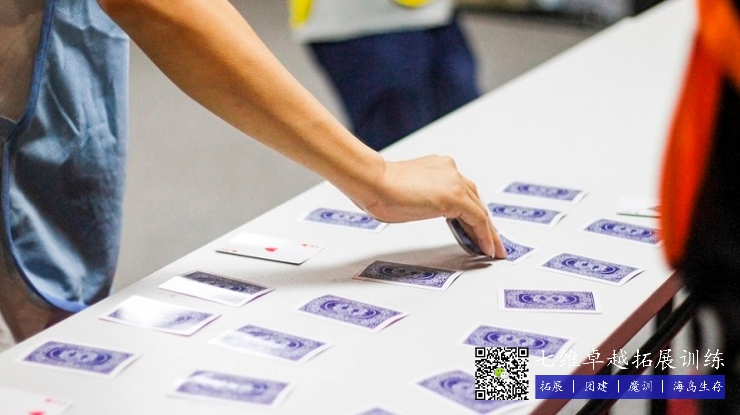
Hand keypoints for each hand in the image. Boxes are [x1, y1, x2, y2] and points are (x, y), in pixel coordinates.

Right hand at [351, 155, 505, 257]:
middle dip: (484, 224)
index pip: (462, 192)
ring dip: (489, 233)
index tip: (474, 228)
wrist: (373, 181)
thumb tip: (419, 208)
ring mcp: (455, 182)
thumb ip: (420, 198)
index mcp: (438, 167)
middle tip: (491, 242)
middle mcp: (450, 170)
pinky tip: (486, 248)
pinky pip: (478, 219)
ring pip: (480, 211)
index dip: (471, 213)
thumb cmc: (378, 187)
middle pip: (475, 201)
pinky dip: (485, 235)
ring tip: (493, 250)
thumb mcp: (406, 192)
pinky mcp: (456, 196)